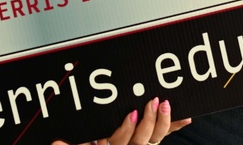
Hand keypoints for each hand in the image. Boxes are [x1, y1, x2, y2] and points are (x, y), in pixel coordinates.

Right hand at [50, 97, 190, 144]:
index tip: (132, 114)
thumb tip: (55, 143)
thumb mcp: (77, 143)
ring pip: (155, 139)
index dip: (127, 130)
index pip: (120, 142)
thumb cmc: (92, 142)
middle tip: (153, 102)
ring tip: (165, 104)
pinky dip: (173, 124)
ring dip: (164, 122)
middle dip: (150, 123)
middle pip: (142, 141)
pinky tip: (186, 117)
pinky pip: (162, 136)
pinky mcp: (148, 141)